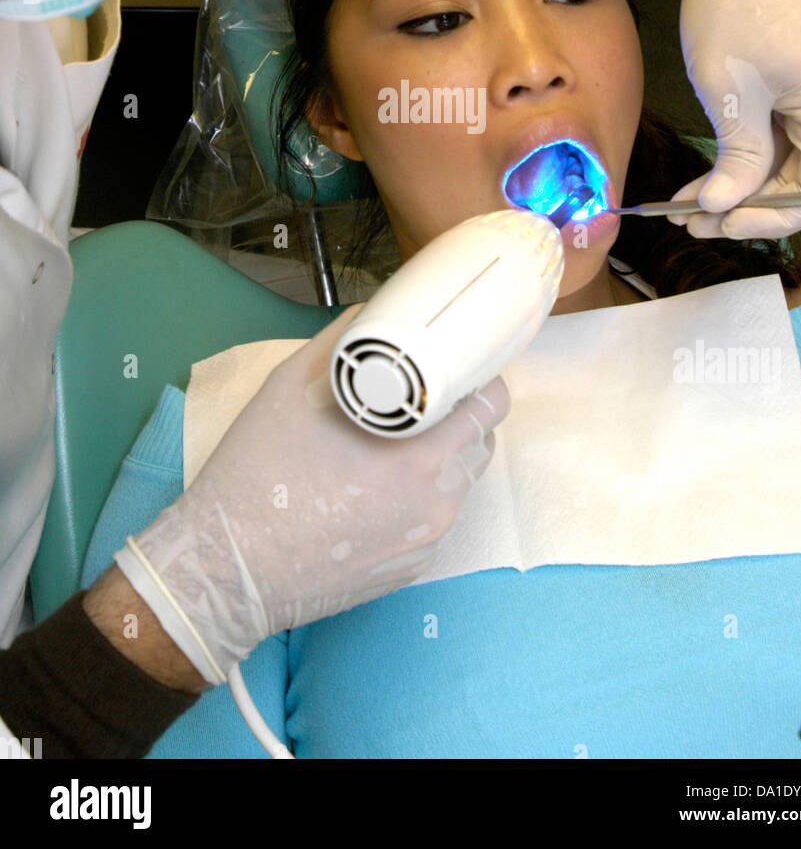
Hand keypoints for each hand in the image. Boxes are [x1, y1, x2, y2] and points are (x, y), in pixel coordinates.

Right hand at [114, 302, 509, 682]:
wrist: (227, 570)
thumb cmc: (256, 474)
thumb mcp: (289, 386)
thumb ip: (341, 344)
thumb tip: (371, 314)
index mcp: (417, 453)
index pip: (488, 406)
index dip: (479, 380)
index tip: (459, 368)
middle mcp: (434, 501)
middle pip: (479, 443)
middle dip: (461, 416)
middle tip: (423, 401)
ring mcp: (425, 541)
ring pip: (459, 482)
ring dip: (442, 456)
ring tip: (393, 444)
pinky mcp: (410, 568)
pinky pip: (433, 518)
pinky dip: (419, 497)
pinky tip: (374, 489)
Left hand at [666, 0, 800, 238]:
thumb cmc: (736, 2)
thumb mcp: (729, 91)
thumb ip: (737, 156)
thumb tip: (724, 206)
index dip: (766, 216)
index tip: (720, 224)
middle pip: (800, 182)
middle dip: (744, 205)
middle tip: (691, 220)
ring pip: (783, 165)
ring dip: (736, 187)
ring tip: (685, 207)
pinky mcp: (800, 90)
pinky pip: (775, 140)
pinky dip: (740, 160)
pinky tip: (701, 181)